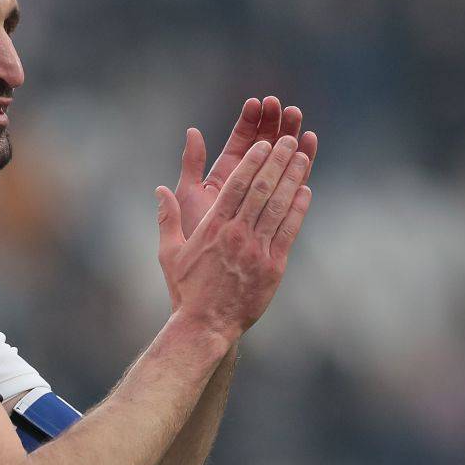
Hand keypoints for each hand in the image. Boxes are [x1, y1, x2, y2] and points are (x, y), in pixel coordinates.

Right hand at [155, 136, 313, 338]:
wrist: (206, 325)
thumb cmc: (187, 289)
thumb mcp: (170, 252)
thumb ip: (167, 218)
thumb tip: (160, 190)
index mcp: (213, 227)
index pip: (236, 185)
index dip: (253, 161)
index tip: (264, 144)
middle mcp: (236, 234)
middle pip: (261, 189)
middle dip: (277, 161)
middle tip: (289, 140)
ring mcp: (257, 250)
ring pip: (278, 206)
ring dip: (292, 178)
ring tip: (301, 157)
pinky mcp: (273, 267)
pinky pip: (288, 231)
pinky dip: (298, 209)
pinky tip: (305, 191)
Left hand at [175, 96, 317, 238]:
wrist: (210, 282)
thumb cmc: (195, 237)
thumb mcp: (190, 196)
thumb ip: (192, 164)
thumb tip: (193, 131)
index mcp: (224, 178)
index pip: (240, 142)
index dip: (249, 122)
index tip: (257, 102)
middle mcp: (246, 186)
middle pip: (264, 148)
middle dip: (274, 125)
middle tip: (286, 107)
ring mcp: (264, 200)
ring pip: (281, 164)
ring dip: (291, 140)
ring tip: (299, 118)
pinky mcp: (279, 217)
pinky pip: (292, 187)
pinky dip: (301, 168)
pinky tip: (308, 148)